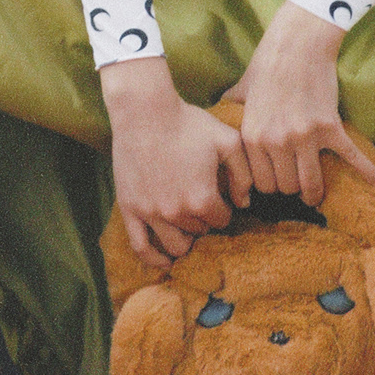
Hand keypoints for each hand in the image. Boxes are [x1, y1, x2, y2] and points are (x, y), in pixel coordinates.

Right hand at [100, 57, 251, 266]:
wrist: (144, 112)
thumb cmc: (188, 123)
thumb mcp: (227, 140)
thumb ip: (243, 173)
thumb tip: (245, 202)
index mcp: (203, 199)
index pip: (222, 221)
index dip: (223, 208)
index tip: (220, 196)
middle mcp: (177, 212)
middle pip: (200, 231)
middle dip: (205, 220)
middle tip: (202, 205)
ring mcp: (151, 214)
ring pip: (176, 245)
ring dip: (186, 239)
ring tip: (188, 226)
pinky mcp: (130, 209)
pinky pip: (141, 247)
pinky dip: (155, 259)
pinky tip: (166, 262)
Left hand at [223, 0, 374, 205]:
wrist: (298, 43)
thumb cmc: (268, 64)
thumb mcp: (241, 90)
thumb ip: (229, 109)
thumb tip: (217, 114)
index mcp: (253, 136)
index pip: (261, 182)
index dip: (269, 186)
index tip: (276, 184)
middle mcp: (277, 141)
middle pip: (285, 186)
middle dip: (290, 188)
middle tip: (294, 185)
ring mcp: (305, 136)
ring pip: (310, 183)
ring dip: (313, 193)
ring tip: (314, 196)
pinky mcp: (330, 127)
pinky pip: (350, 157)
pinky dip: (367, 172)